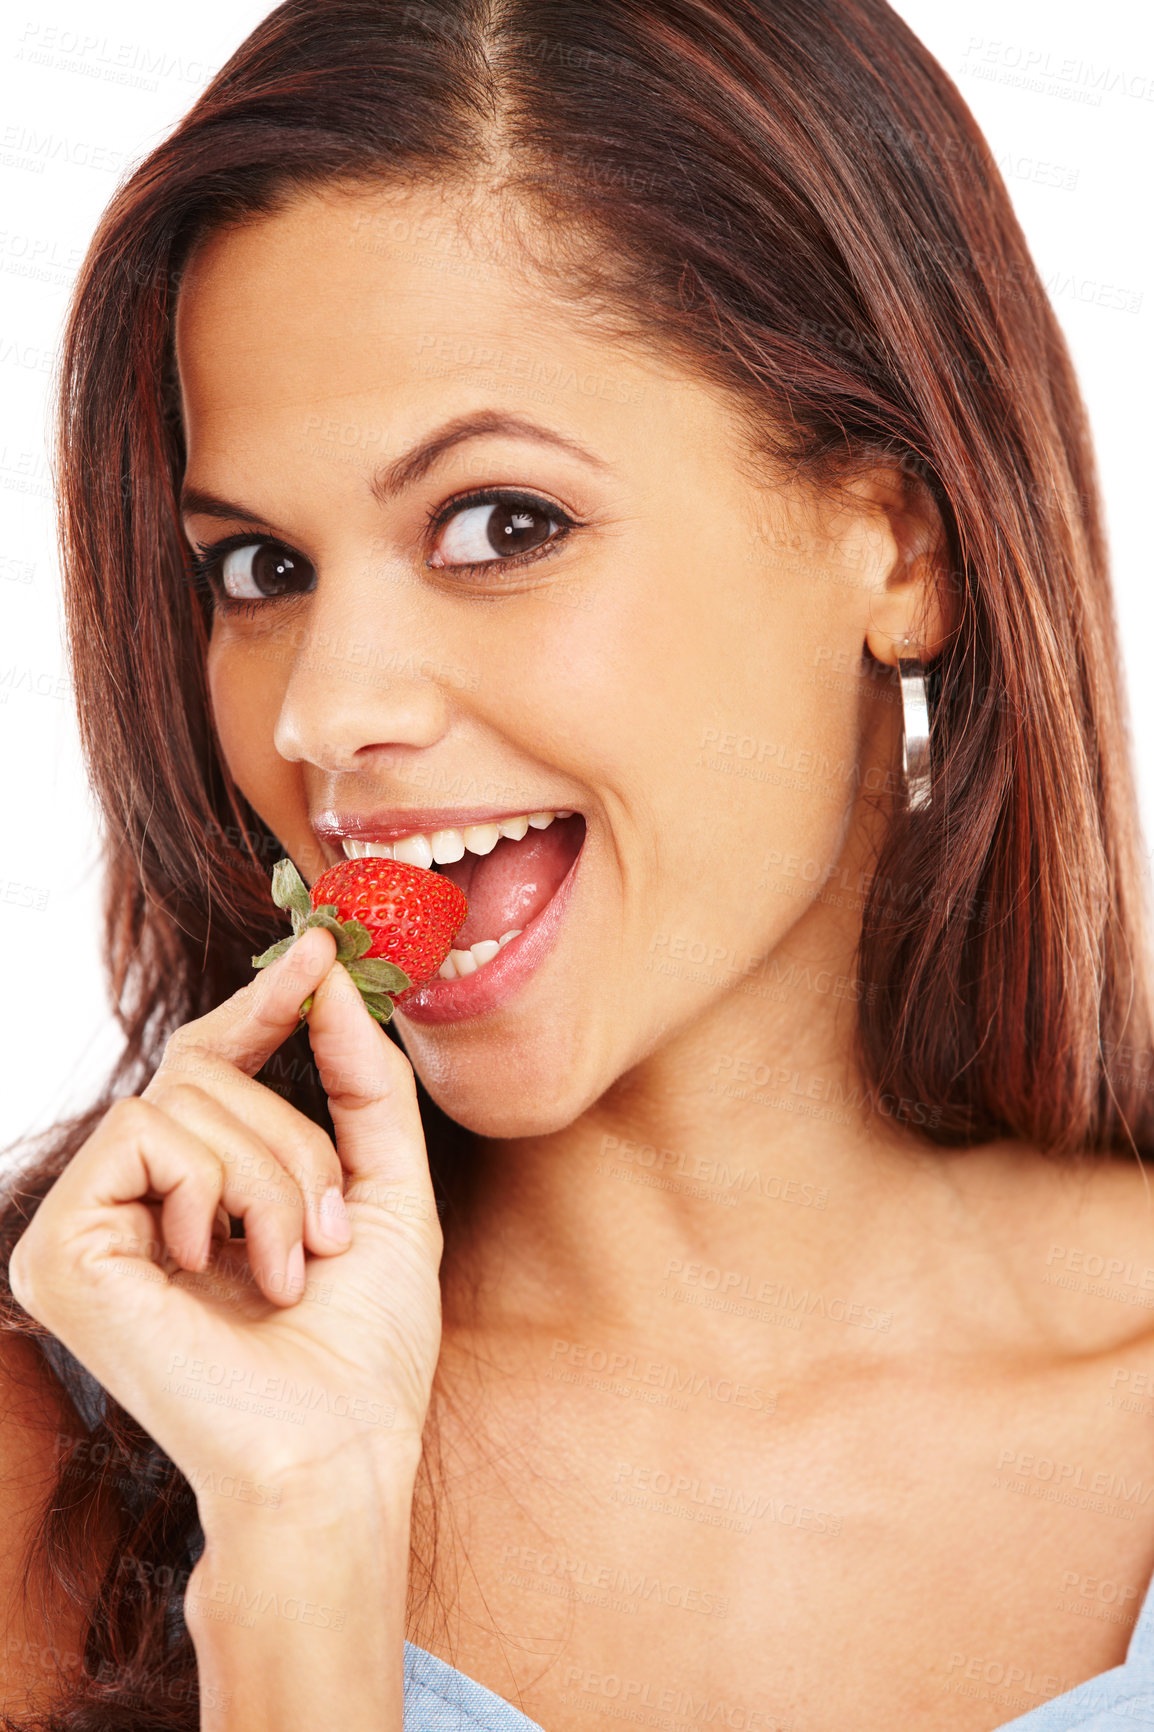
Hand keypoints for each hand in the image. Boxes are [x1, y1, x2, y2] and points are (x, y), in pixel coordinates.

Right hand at [9, 927, 441, 1510]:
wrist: (336, 1453)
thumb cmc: (365, 1349)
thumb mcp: (388, 1189)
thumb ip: (362, 1080)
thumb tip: (329, 975)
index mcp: (190, 1194)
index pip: (207, 1063)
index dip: (259, 1001)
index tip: (317, 947)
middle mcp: (125, 1203)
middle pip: (203, 1071)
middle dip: (295, 1141)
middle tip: (325, 1238)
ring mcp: (82, 1226)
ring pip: (181, 1095)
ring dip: (271, 1176)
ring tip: (287, 1270)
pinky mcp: (59, 1250)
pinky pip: (143, 1131)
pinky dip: (213, 1190)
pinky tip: (217, 1272)